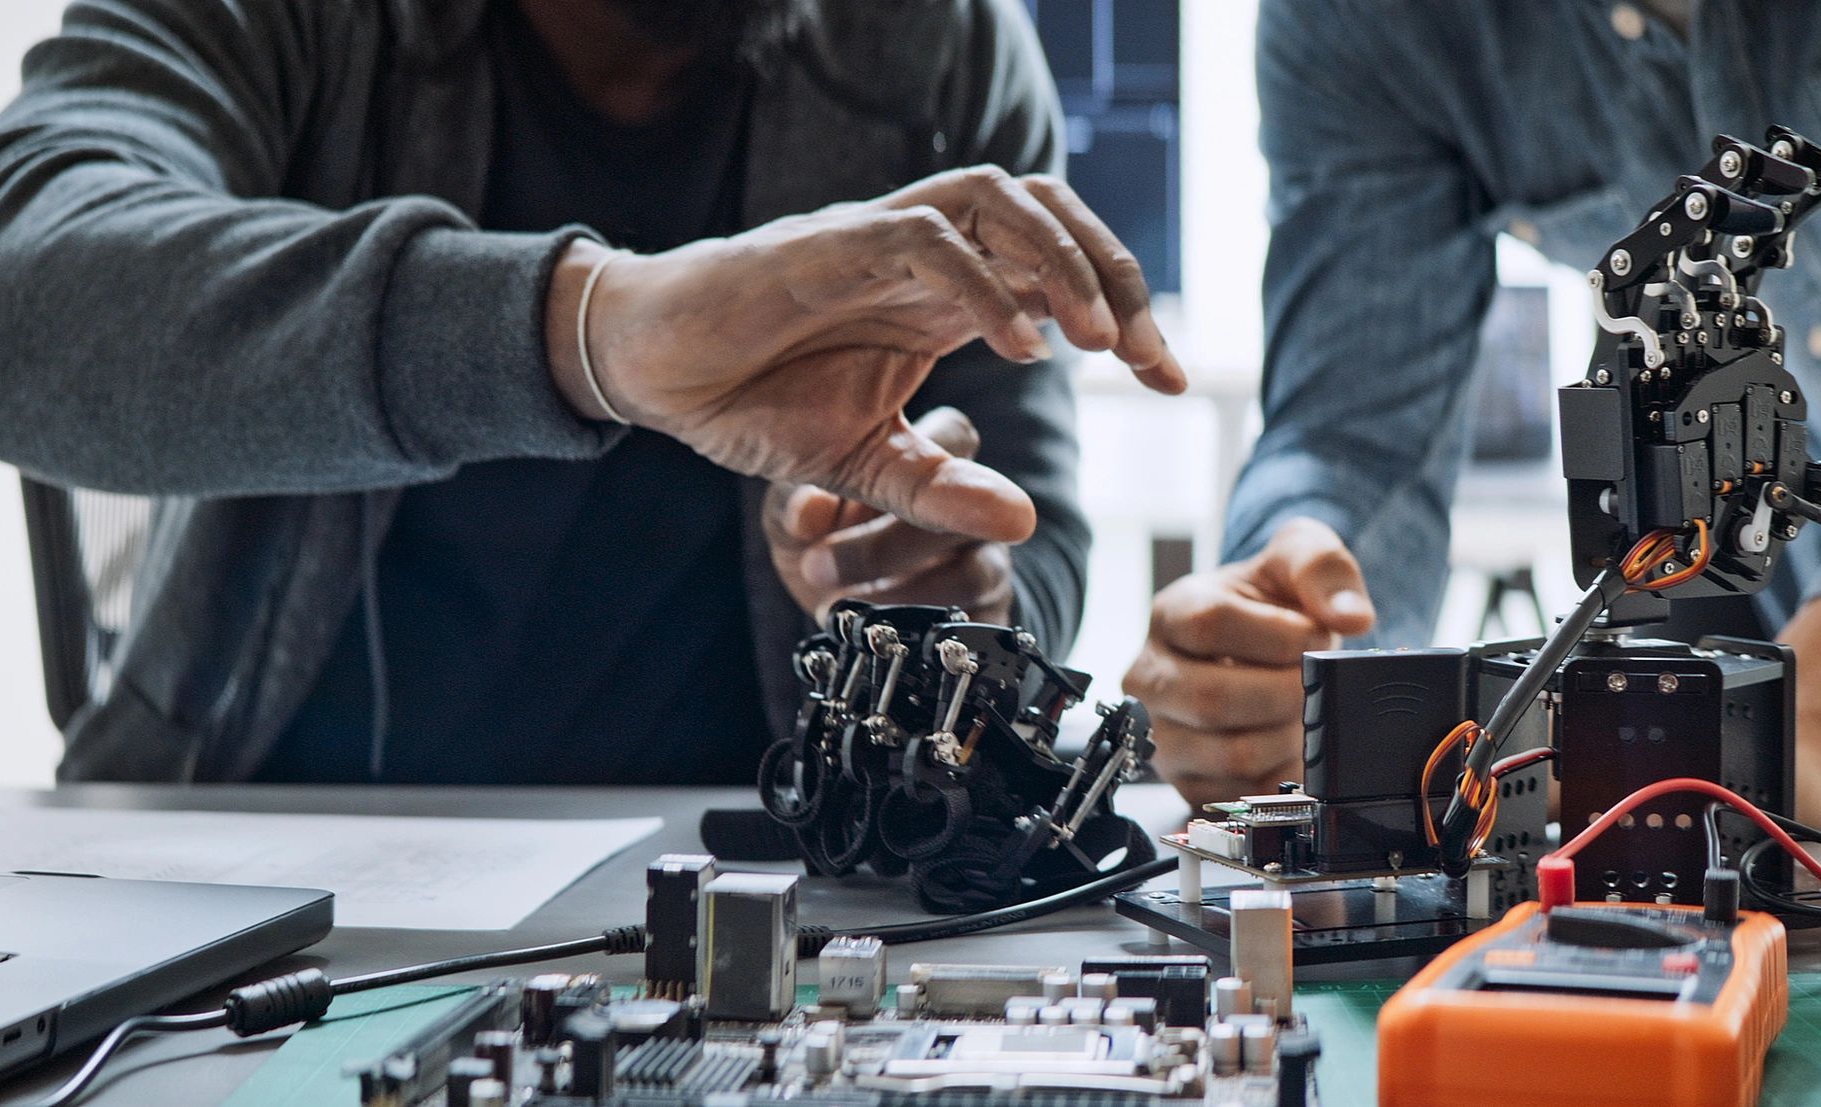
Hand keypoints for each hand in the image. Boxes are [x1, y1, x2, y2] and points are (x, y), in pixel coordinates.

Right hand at [546, 165, 1184, 545]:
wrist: (651, 371)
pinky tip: (1018, 346)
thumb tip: (1026, 522)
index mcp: (945, 293)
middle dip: (1113, 277)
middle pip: (1046, 214)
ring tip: (1095, 341)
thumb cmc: (751, 397)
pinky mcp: (827, 246)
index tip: (1169, 379)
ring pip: (994, 200)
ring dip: (1058, 260)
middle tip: (1149, 361)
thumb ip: (941, 487)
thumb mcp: (865, 463)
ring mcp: (876, 240)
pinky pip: (923, 241)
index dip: (1125, 312)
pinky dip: (982, 285)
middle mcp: (923, 253)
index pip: (1060, 270)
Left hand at [764, 407, 1013, 623]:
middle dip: (888, 545)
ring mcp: (985, 563)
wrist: (841, 605)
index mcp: (929, 463)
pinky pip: (976, 629)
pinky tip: (877, 637)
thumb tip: (806, 510)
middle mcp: (969, 511)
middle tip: (819, 565)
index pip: (955, 437)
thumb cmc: (821, 541)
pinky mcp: (986, 619)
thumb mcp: (795, 517)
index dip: (919, 466)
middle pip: (968, 510)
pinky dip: (924, 637)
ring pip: (977, 573)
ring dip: (906, 596)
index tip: (849, 499)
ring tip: (840, 607)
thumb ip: (794, 503)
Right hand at [1124, 518, 1375, 804]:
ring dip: (1289, 738)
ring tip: (1303, 712)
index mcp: (1172, 613)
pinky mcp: (1187, 782)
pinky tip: (1291, 744)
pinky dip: (1282, 774)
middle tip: (1316, 684)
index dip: (1277, 636)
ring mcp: (1161, 735)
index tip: (1317, 637)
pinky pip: (1243, 792)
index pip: (1209, 624)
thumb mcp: (1298, 559)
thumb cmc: (1274, 604)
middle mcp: (1150, 676)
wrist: (1263, 651)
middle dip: (1286, 695)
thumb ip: (1324, 569)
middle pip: (1213, 699)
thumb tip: (1352, 618)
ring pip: (1231, 754)